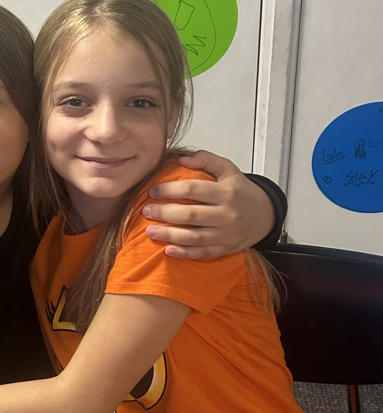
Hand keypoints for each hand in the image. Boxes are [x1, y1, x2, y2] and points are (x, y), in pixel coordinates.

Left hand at [142, 151, 274, 259]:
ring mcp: (226, 234)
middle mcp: (227, 214)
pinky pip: (203, 253)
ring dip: (169, 235)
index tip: (153, 190)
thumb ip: (206, 159)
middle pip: (190, 215)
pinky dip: (185, 253)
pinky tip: (168, 250)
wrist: (265, 214)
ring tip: (150, 231)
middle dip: (164, 213)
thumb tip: (181, 159)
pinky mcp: (226, 248)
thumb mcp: (228, 169)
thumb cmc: (241, 190)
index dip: (170, 190)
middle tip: (146, 211)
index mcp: (226, 192)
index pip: (193, 189)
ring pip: (194, 237)